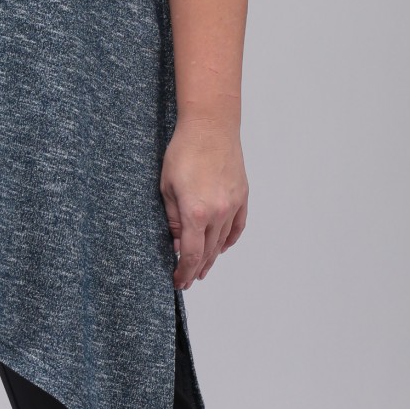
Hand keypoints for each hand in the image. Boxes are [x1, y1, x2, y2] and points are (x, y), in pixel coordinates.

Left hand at [160, 111, 247, 288]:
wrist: (211, 127)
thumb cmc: (184, 151)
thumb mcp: (167, 187)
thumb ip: (172, 218)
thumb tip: (177, 241)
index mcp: (196, 212)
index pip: (192, 254)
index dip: (184, 272)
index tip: (178, 281)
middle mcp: (218, 213)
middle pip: (208, 252)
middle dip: (196, 269)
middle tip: (187, 280)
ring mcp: (233, 205)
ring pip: (222, 242)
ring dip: (212, 258)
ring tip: (203, 269)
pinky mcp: (242, 196)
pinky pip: (237, 226)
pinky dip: (229, 240)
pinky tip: (222, 248)